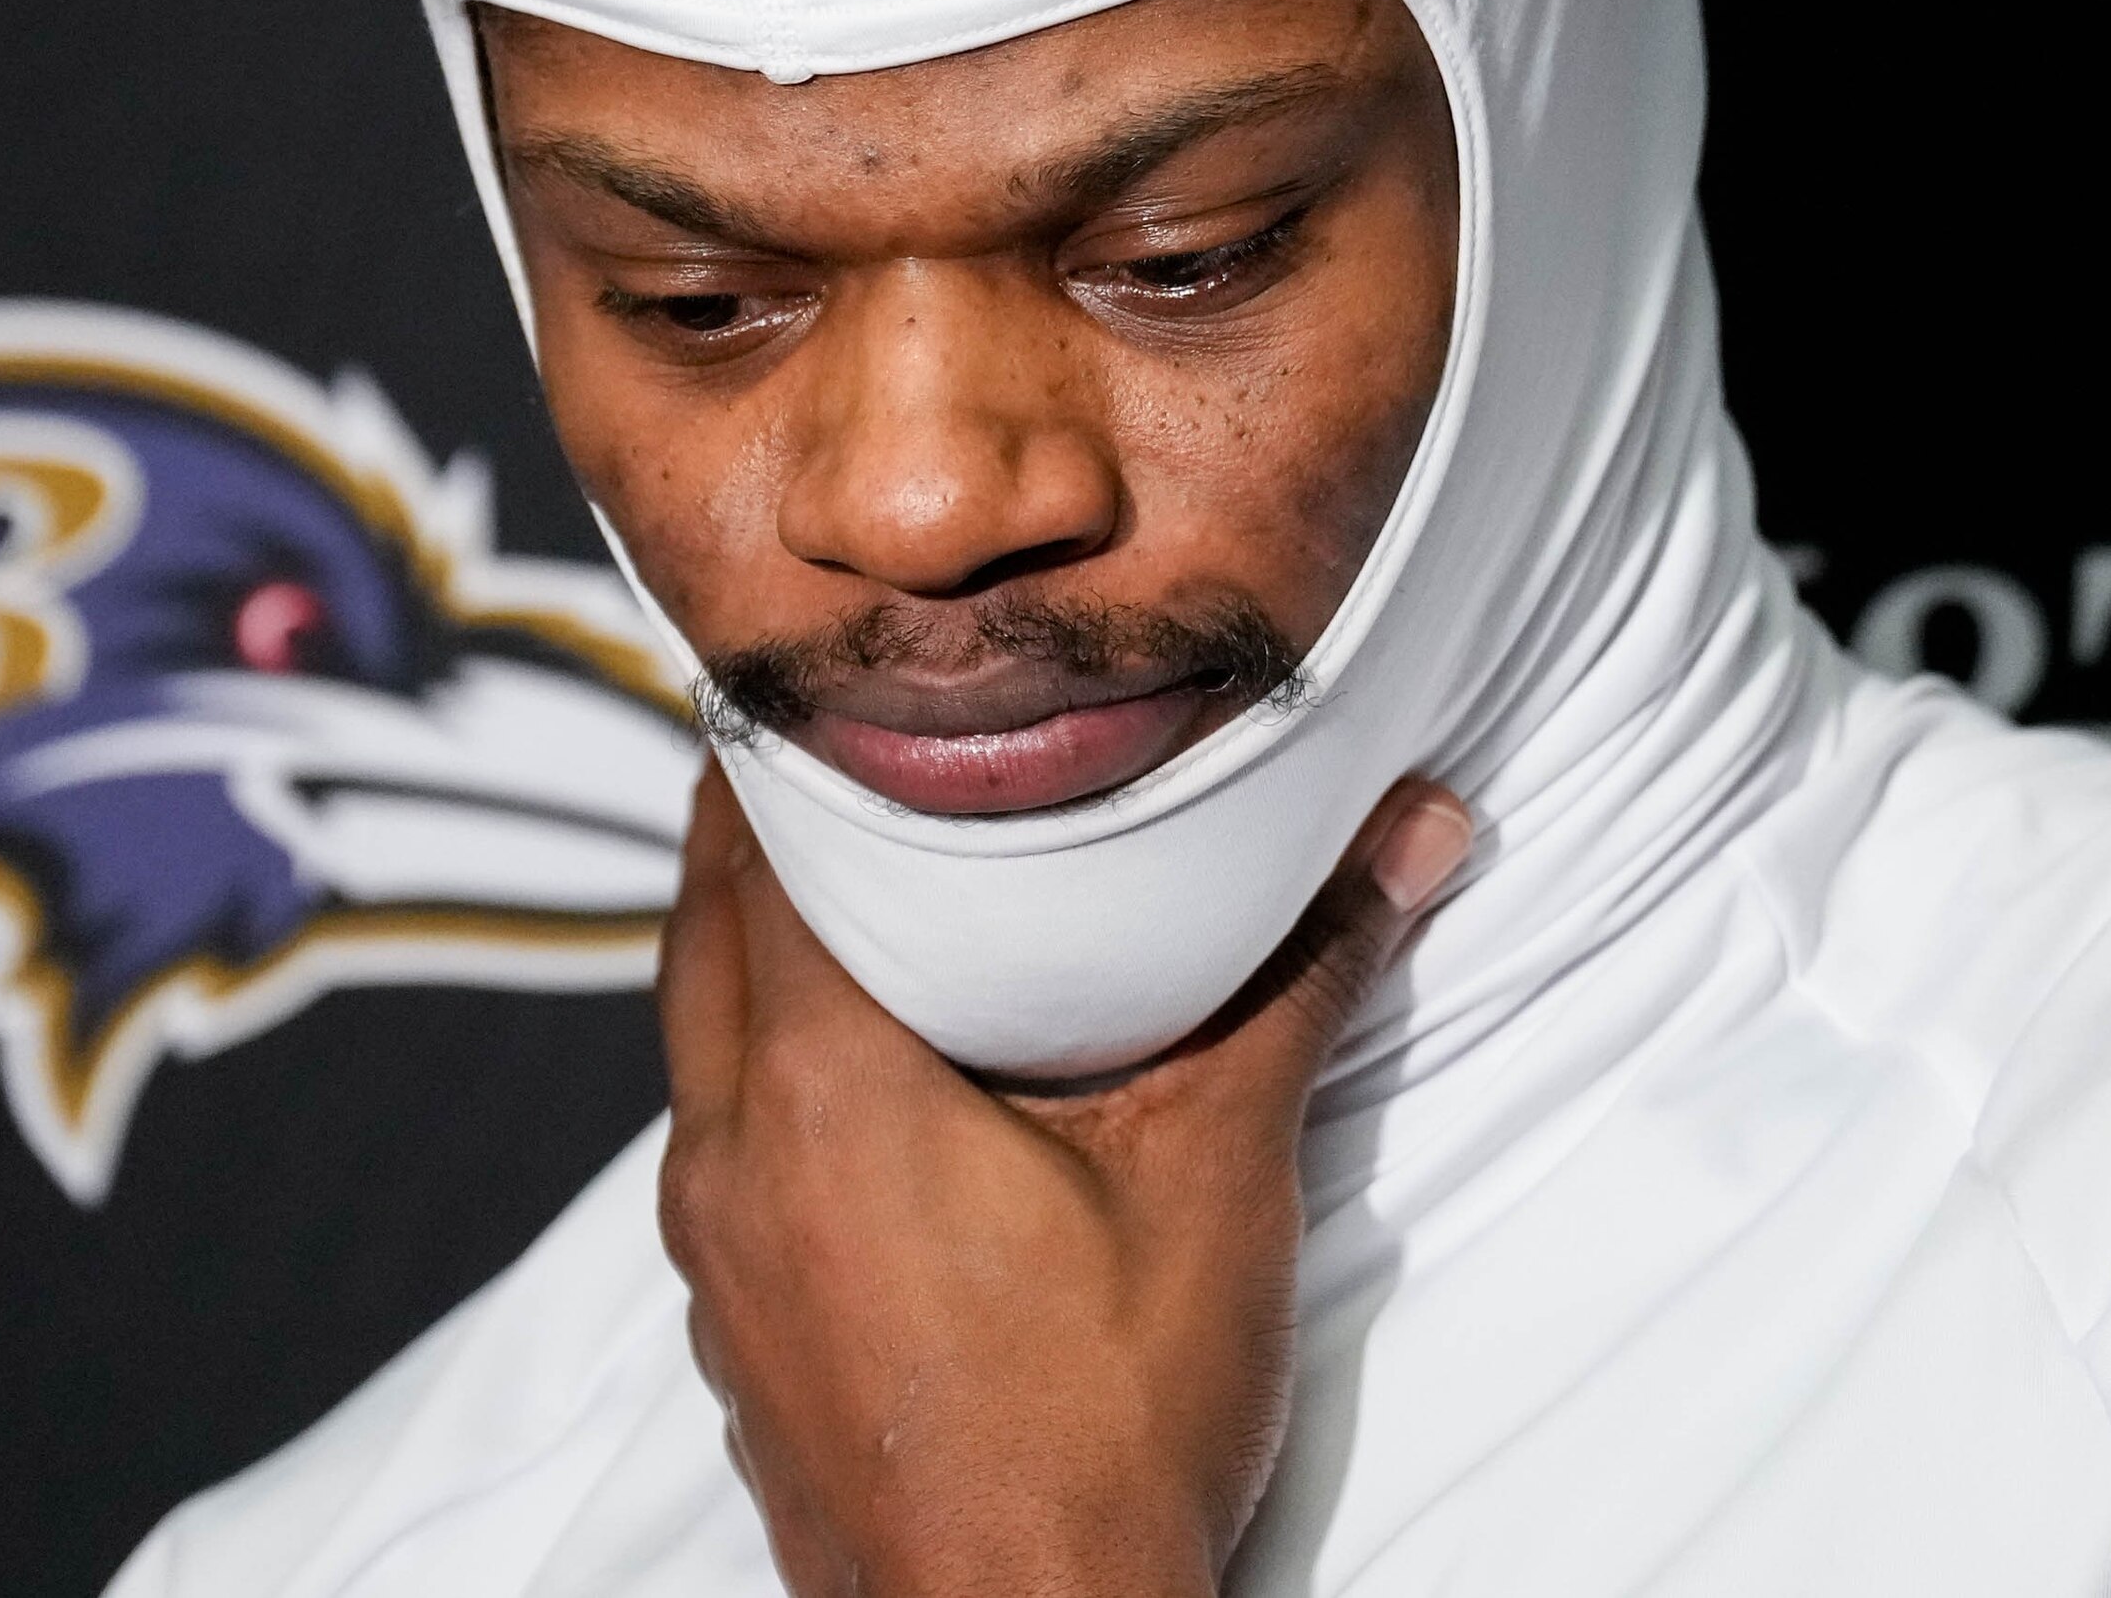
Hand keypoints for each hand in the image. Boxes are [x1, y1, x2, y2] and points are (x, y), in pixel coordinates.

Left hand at [653, 764, 1474, 1597]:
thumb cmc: (1105, 1433)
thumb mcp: (1221, 1176)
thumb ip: (1299, 980)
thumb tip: (1410, 837)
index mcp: (820, 1090)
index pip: (751, 855)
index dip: (778, 751)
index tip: (820, 678)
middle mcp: (730, 1163)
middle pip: (702, 941)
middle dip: (752, 839)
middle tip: (830, 757)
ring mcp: (715, 1265)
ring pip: (699, 1059)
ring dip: (754, 968)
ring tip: (849, 906)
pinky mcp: (736, 1342)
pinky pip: (722, 1163)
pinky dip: (765, 1090)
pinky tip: (863, 1097)